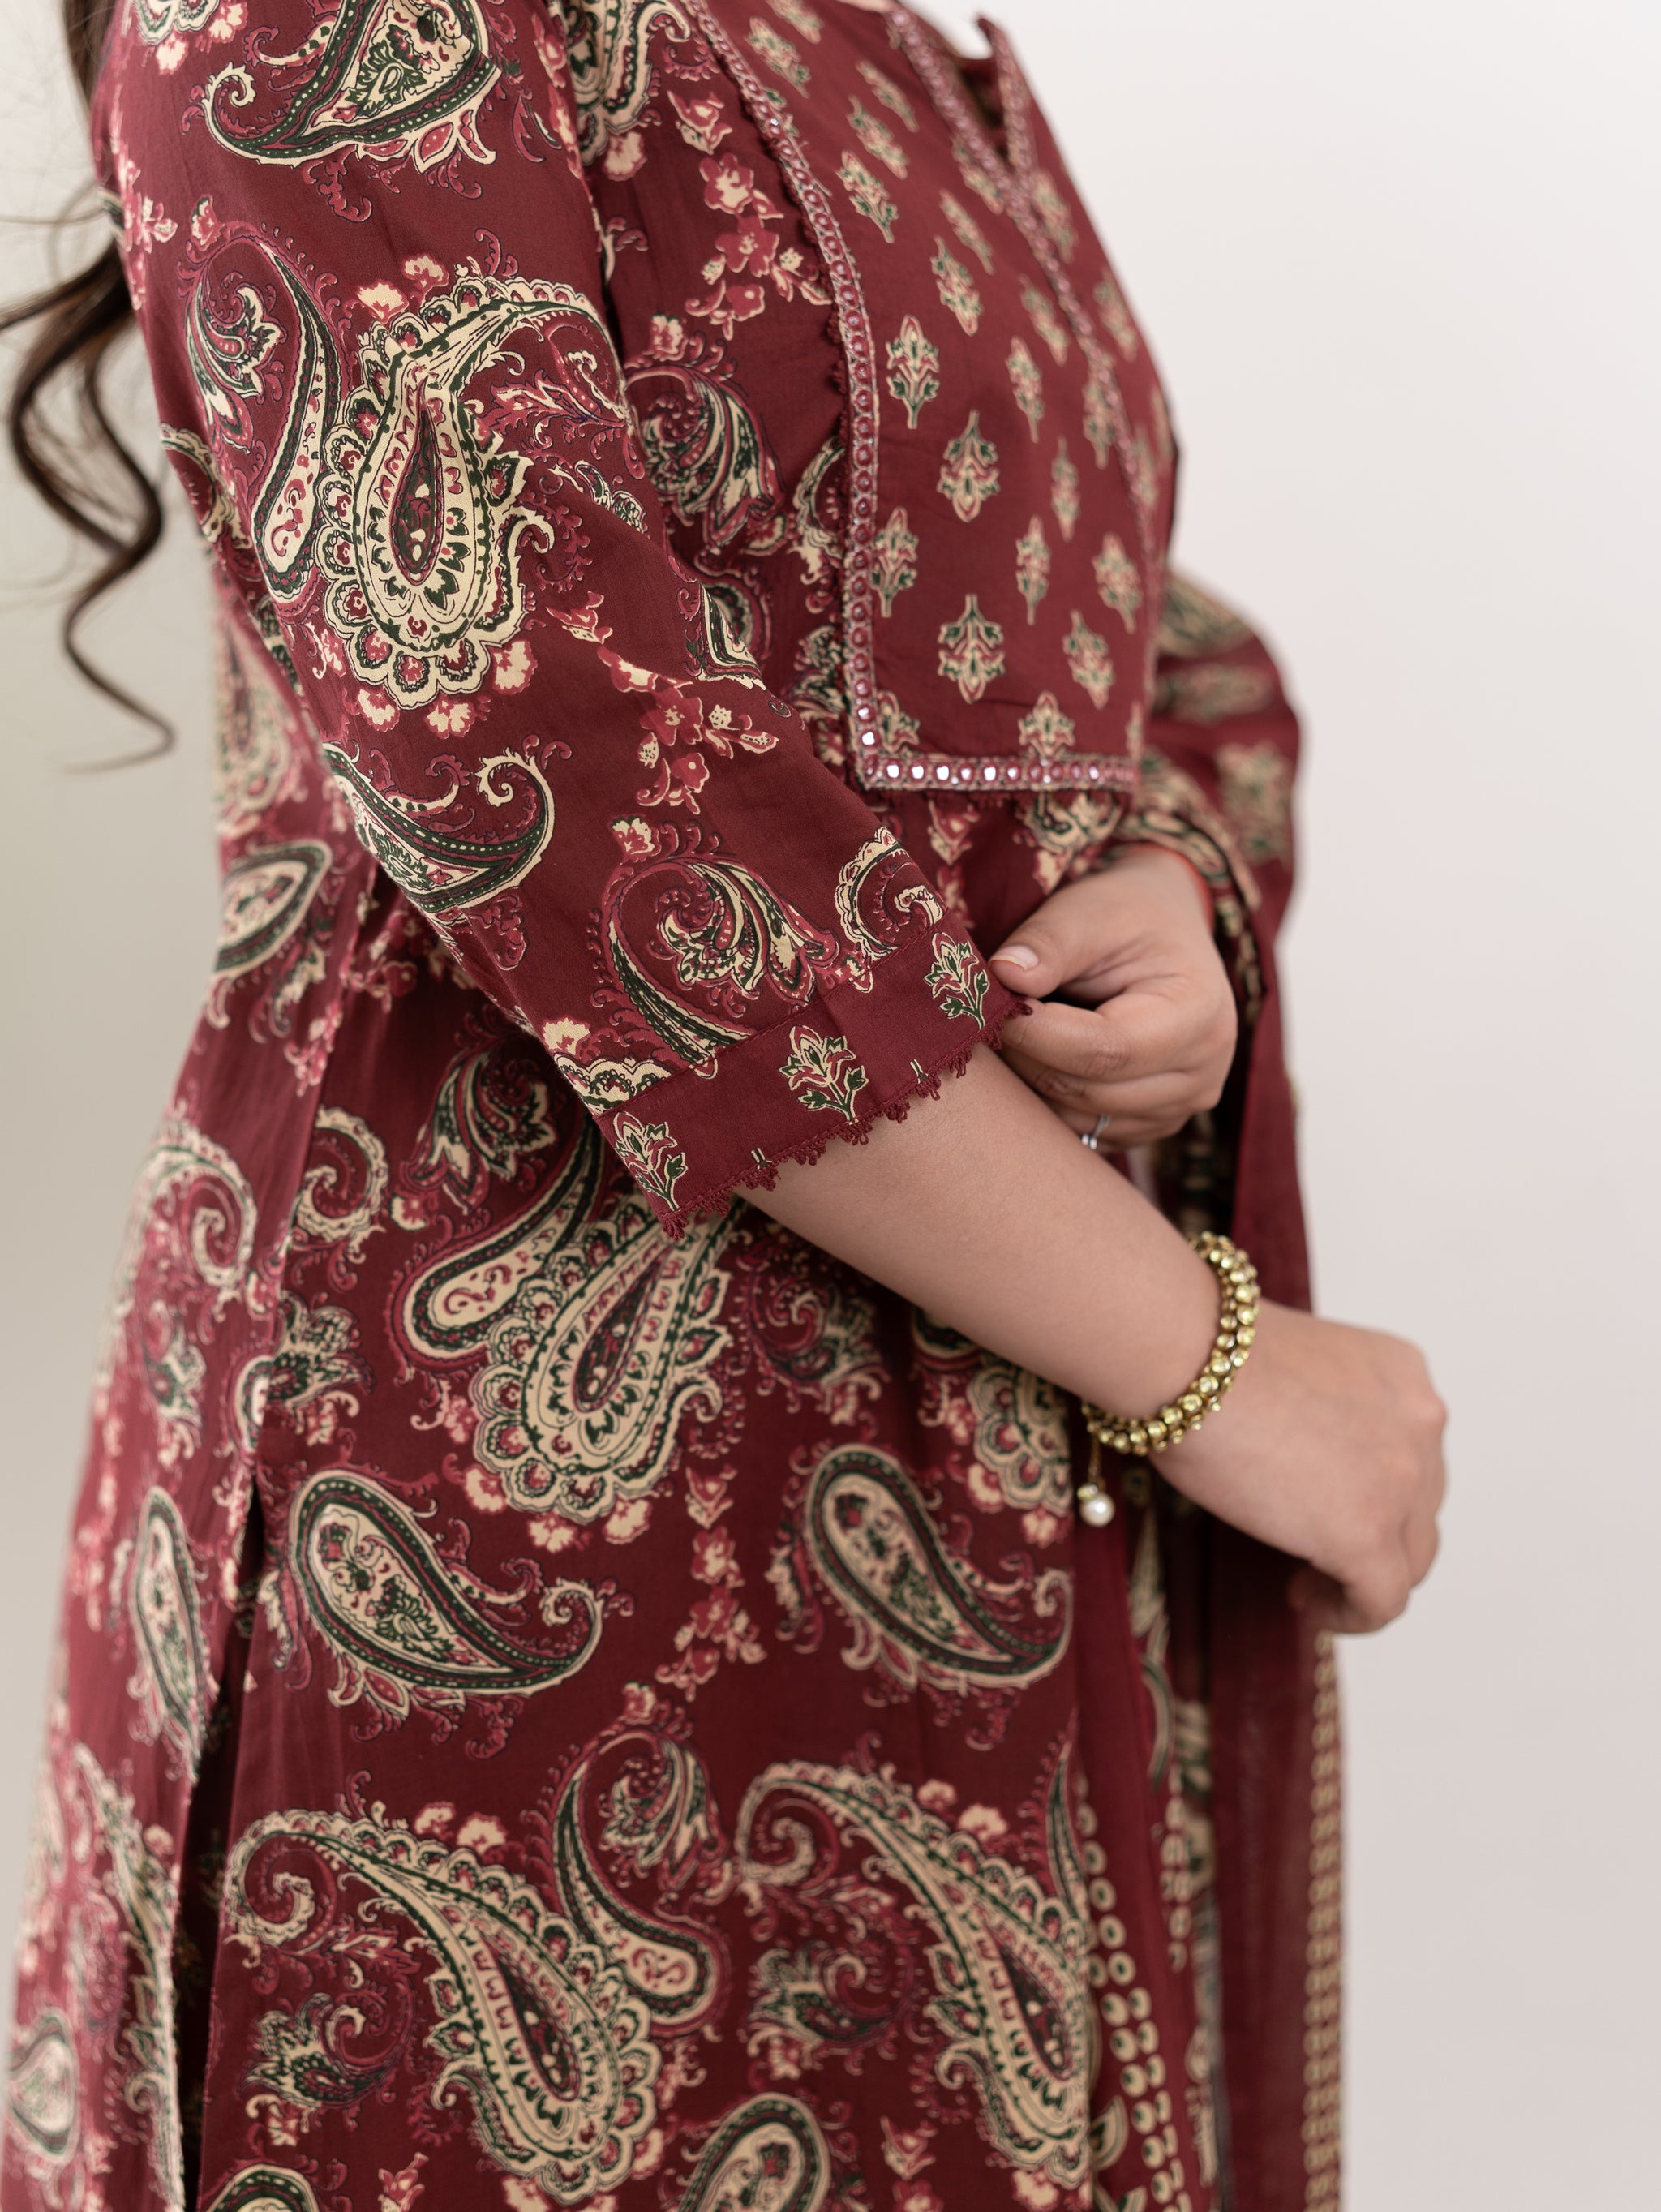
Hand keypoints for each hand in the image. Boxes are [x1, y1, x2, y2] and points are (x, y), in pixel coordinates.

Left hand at [990, 846, 1237, 1147]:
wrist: (1162, 934)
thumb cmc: (1125, 917)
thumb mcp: (1088, 910)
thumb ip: (1047, 942)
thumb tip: (1003, 975)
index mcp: (1199, 1014)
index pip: (1107, 1049)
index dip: (1038, 1035)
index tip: (992, 1009)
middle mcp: (1202, 1073)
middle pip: (1090, 1089)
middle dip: (1028, 1055)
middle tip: (995, 1015)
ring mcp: (1180, 1109)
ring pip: (1079, 1117)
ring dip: (1033, 1080)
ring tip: (1024, 1029)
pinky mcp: (1151, 1126)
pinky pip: (1082, 1131)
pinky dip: (1050, 1100)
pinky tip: (1043, 1055)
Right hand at [1161, 1302, 1447, 1632]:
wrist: (1188, 1359)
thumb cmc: (1207, 1355)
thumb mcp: (1296, 1367)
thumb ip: (1322, 1408)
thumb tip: (1301, 1457)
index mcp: (1404, 1375)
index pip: (1411, 1454)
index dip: (1372, 1489)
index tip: (1324, 1503)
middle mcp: (1421, 1424)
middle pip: (1418, 1508)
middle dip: (1373, 1535)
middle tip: (1313, 1549)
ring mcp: (1401, 1481)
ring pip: (1409, 1558)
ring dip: (1363, 1576)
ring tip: (1306, 1583)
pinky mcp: (1366, 1533)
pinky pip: (1381, 1600)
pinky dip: (1351, 1614)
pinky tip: (1310, 1607)